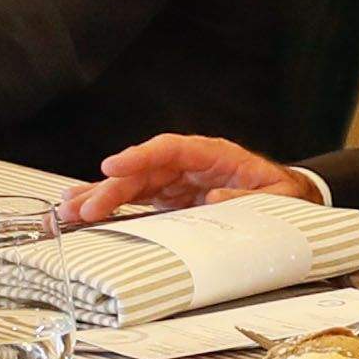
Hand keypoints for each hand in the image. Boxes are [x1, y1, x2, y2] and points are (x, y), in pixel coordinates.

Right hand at [63, 134, 314, 224]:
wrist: (288, 201)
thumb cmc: (282, 194)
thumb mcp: (276, 197)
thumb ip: (249, 196)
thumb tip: (217, 195)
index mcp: (213, 155)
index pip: (170, 149)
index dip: (140, 156)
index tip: (115, 166)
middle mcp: (189, 165)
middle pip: (143, 171)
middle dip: (111, 187)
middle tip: (82, 206)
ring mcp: (177, 182)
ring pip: (133, 185)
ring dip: (102, 197)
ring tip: (69, 209)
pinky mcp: (171, 200)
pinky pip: (138, 201)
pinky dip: (113, 207)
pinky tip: (86, 210)